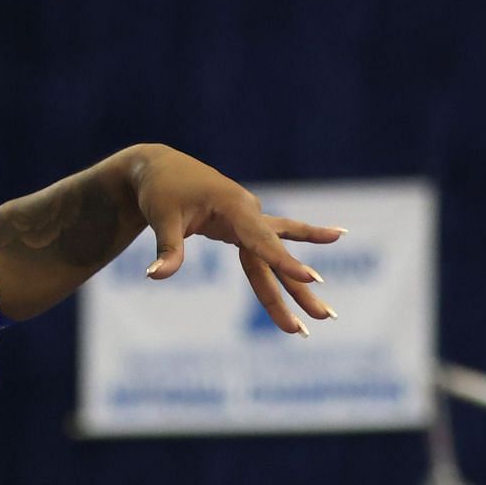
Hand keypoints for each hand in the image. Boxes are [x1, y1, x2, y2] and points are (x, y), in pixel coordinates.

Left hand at [129, 145, 344, 334]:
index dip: (285, 262)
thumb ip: (167, 248)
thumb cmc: (161, 191)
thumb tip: (154, 275)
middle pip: (276, 255)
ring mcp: (248, 219)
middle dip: (299, 288)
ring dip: (297, 284)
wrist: (158, 168)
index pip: (262, 241)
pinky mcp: (242, 226)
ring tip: (327, 312)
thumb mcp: (162, 218)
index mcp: (234, 206)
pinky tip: (331, 238)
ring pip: (276, 256)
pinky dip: (291, 254)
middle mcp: (248, 211)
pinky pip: (271, 245)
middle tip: (326, 317)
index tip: (311, 278)